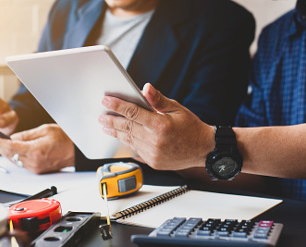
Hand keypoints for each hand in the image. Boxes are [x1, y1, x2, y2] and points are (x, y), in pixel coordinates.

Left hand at [0, 124, 74, 173]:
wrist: (76, 151)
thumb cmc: (65, 139)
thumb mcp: (45, 130)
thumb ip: (26, 135)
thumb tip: (13, 138)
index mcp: (36, 151)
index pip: (10, 147)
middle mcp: (34, 162)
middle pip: (9, 155)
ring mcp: (35, 168)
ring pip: (14, 159)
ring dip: (6, 151)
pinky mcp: (37, 170)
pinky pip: (21, 162)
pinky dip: (15, 155)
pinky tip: (12, 149)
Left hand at [99, 83, 214, 169]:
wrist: (204, 150)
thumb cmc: (192, 128)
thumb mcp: (177, 108)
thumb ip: (158, 100)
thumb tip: (145, 88)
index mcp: (160, 125)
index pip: (133, 112)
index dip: (117, 105)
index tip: (106, 100)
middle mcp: (155, 141)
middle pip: (127, 128)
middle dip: (111, 120)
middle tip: (101, 116)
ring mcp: (153, 153)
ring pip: (129, 140)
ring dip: (116, 132)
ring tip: (106, 126)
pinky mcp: (153, 162)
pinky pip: (135, 150)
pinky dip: (127, 142)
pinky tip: (120, 137)